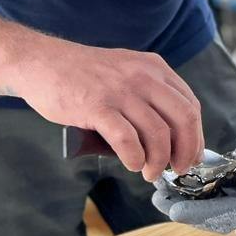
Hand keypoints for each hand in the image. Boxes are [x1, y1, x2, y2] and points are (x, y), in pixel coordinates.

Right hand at [10, 41, 203, 180]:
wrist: (41, 62)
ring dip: (159, 160)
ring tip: (150, 173)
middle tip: (179, 168)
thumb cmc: (83, 75)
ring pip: (158, 133)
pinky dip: (134, 157)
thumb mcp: (126, 71)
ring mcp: (120, 91)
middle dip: (186, 150)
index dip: (195, 136)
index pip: (190, 105)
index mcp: (154, 68)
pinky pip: (127, 139)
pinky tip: (132, 164)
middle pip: (183, 119)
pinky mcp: (97, 106)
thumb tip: (171, 136)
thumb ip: (149, 94)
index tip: (191, 155)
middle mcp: (143, 77)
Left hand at [152, 100, 235, 232]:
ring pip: (209, 208)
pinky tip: (171, 181)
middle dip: (187, 212)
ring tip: (159, 192)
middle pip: (216, 217)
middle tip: (160, 202)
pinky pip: (209, 194)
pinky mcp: (235, 186)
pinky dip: (190, 191)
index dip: (202, 215)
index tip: (176, 212)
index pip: (231, 214)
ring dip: (184, 203)